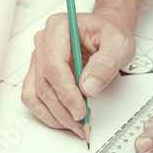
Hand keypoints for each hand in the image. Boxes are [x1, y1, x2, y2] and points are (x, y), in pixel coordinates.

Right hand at [21, 9, 135, 137]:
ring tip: (76, 124)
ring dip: (55, 115)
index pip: (53, 65)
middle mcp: (43, 43)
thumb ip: (105, 64)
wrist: (106, 34)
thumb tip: (88, 88)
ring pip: (36, 94)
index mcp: (58, 28)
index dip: (65, 92)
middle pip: (44, 83)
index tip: (80, 110)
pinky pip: (34, 99)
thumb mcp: (118, 44)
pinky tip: (66, 119)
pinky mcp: (39, 75)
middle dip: (63, 109)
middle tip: (82, 123)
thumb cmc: (108, 34)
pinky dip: (48, 113)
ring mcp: (39, 60)